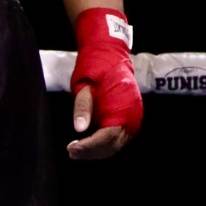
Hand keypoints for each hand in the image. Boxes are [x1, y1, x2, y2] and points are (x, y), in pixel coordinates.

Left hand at [68, 6, 141, 159]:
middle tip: (72, 151)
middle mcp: (132, 116)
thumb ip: (83, 108)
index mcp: (122, 108)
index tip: (71, 148)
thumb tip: (79, 129)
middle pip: (112, 145)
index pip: (106, 138)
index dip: (88, 147)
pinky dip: (104, 143)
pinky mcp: (132, 116)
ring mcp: (134, 117)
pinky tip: (90, 141)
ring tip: (78, 149)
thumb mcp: (84, 86)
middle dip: (91, 151)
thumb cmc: (97, 68)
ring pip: (116, 144)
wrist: (112, 53)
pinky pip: (119, 136)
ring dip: (98, 150)